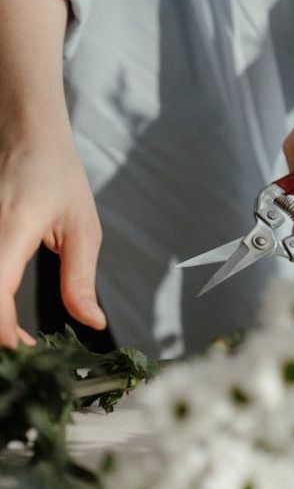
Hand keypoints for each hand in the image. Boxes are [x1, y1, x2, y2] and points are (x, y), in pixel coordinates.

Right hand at [0, 126, 105, 346]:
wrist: (29, 137)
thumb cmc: (58, 176)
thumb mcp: (82, 229)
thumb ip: (81, 280)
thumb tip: (91, 321)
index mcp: (10, 230)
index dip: (4, 332)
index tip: (27, 350)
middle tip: (24, 349)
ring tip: (16, 335)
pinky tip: (4, 313)